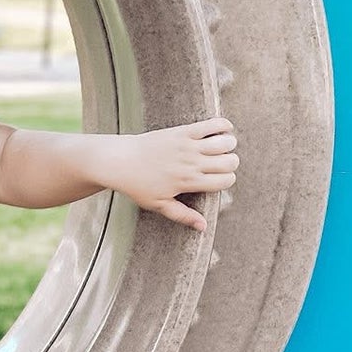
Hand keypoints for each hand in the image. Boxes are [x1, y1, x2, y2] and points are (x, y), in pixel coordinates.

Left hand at [114, 117, 237, 231]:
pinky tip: (223, 129)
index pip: (226, 181)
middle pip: (230, 162)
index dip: (227, 181)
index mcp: (189, 182)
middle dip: (231, 163)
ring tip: (220, 147)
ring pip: (226, 142)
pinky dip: (223, 125)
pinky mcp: (182, 131)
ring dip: (229, 145)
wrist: (120, 161)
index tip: (217, 179)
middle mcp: (192, 163)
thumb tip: (204, 226)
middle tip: (220, 163)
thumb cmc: (137, 185)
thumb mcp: (159, 205)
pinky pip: (212, 125)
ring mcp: (188, 146)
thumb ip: (183, 215)